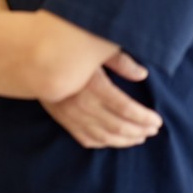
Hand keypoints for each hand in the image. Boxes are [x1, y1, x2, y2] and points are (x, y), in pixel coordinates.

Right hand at [41, 51, 162, 148]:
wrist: (34, 63)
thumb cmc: (69, 52)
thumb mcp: (95, 49)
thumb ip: (120, 61)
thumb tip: (142, 74)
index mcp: (94, 87)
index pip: (126, 109)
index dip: (144, 118)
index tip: (158, 121)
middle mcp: (83, 105)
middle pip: (118, 126)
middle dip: (139, 131)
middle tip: (153, 130)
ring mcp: (72, 116)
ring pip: (105, 137)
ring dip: (125, 140)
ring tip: (139, 137)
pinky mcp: (64, 121)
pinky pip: (87, 139)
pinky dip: (104, 143)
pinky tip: (114, 140)